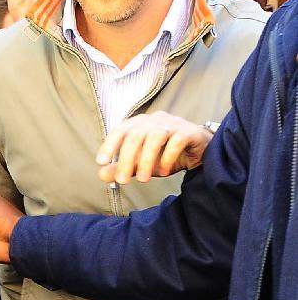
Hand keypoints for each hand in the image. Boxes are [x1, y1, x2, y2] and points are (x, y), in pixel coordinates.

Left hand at [96, 111, 213, 184]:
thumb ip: (121, 168)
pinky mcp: (189, 131)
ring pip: (154, 137)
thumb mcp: (140, 164)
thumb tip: (101, 174)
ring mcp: (173, 123)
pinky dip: (167, 157)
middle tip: (123, 180)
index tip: (101, 162)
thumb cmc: (165, 155)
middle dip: (126, 159)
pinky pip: (176, 141)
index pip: (120, 130)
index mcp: (140, 124)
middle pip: (135, 135)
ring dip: (146, 160)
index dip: (109, 145)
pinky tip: (163, 171)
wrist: (198, 153)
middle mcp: (155, 119)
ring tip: (143, 179)